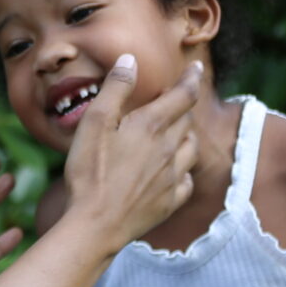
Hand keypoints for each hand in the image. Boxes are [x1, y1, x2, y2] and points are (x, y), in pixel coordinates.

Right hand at [51, 55, 203, 252]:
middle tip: (176, 100)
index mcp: (151, 126)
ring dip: (187, 135)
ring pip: (192, 148)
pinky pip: (187, 180)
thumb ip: (114, 89)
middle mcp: (168, 149)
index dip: (191, 78)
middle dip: (184, 106)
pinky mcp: (170, 202)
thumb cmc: (90, 173)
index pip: (183, 95)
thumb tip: (130, 60)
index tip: (196, 68)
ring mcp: (172, 177)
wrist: (95, 226)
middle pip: (188, 120)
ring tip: (176, 132)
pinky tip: (172, 170)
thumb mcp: (94, 123)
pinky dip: (183, 170)